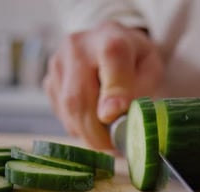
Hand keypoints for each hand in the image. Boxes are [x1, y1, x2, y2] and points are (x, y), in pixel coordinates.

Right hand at [43, 22, 162, 148]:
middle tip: (113, 147)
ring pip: (68, 110)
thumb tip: (124, 118)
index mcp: (111, 37)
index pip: (111, 58)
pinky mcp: (48, 80)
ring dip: (88, 132)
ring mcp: (58, 63)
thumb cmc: (134, 60)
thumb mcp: (151, 69)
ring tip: (107, 134)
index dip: (113, 91)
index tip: (114, 117)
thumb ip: (142, 90)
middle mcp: (78, 46)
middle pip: (80, 96)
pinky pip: (61, 113)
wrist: (109, 43)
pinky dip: (78, 126)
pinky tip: (93, 120)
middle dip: (97, 131)